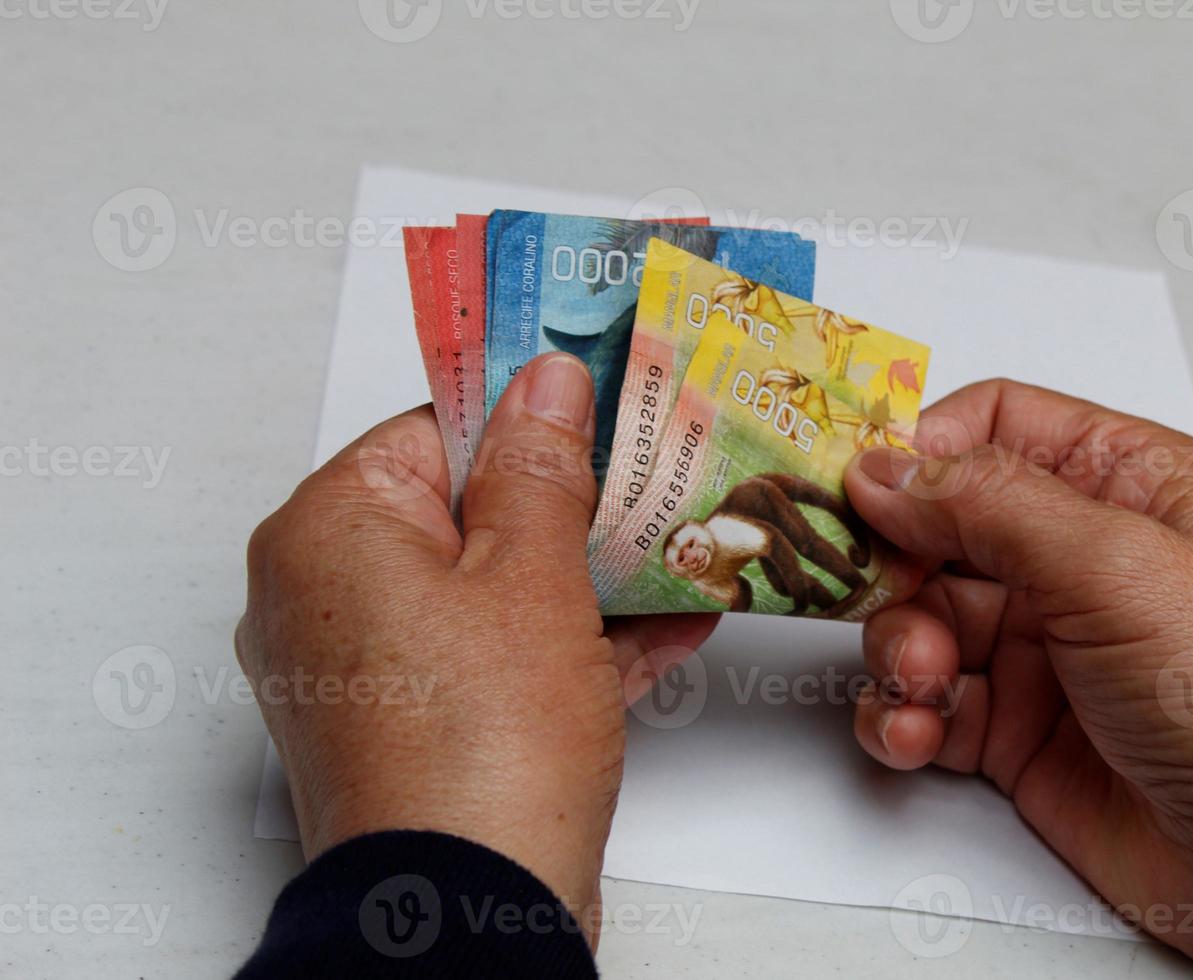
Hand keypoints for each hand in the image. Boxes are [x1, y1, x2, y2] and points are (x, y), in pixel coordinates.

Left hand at [236, 353, 717, 937]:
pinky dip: (570, 643)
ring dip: (587, 578)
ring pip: (490, 592)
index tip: (600, 405)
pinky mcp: (415, 729)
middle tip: (654, 476)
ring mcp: (370, 672)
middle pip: (465, 513)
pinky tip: (668, 626)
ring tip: (683, 549)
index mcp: (328, 532)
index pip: (431, 430)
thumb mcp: (531, 575)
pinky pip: (497, 659)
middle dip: (572, 506)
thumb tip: (546, 382)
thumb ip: (540, 466)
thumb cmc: (479, 750)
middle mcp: (326, 596)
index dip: (526, 417)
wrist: (465, 916)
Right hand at [844, 380, 1192, 977]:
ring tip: (922, 686)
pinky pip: (921, 702)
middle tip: (872, 597)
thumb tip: (880, 468)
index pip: (990, 427)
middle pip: (934, 526)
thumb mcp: (1116, 566)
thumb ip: (988, 503)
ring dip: (896, 650)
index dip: (916, 450)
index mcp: (1120, 484)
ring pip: (914, 618)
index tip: (854, 490)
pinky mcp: (1011, 729)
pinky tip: (915, 735)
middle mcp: (1073, 557)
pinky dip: (899, 716)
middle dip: (894, 566)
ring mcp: (1040, 646)